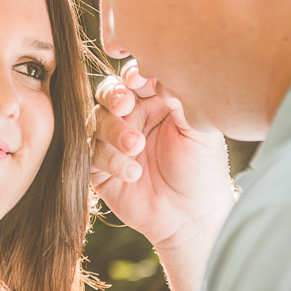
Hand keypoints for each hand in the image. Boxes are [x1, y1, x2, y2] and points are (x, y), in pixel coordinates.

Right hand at [91, 60, 234, 251]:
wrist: (191, 217)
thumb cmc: (201, 171)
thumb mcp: (199, 130)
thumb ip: (181, 99)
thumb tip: (160, 73)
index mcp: (155, 102)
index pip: (135, 79)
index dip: (132, 76)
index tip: (137, 81)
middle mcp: (131, 118)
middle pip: (108, 95)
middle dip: (114, 98)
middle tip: (126, 108)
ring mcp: (113, 143)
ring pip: (95, 122)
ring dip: (113, 132)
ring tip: (136, 148)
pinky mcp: (99, 168)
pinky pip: (89, 154)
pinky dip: (109, 161)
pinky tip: (133, 173)